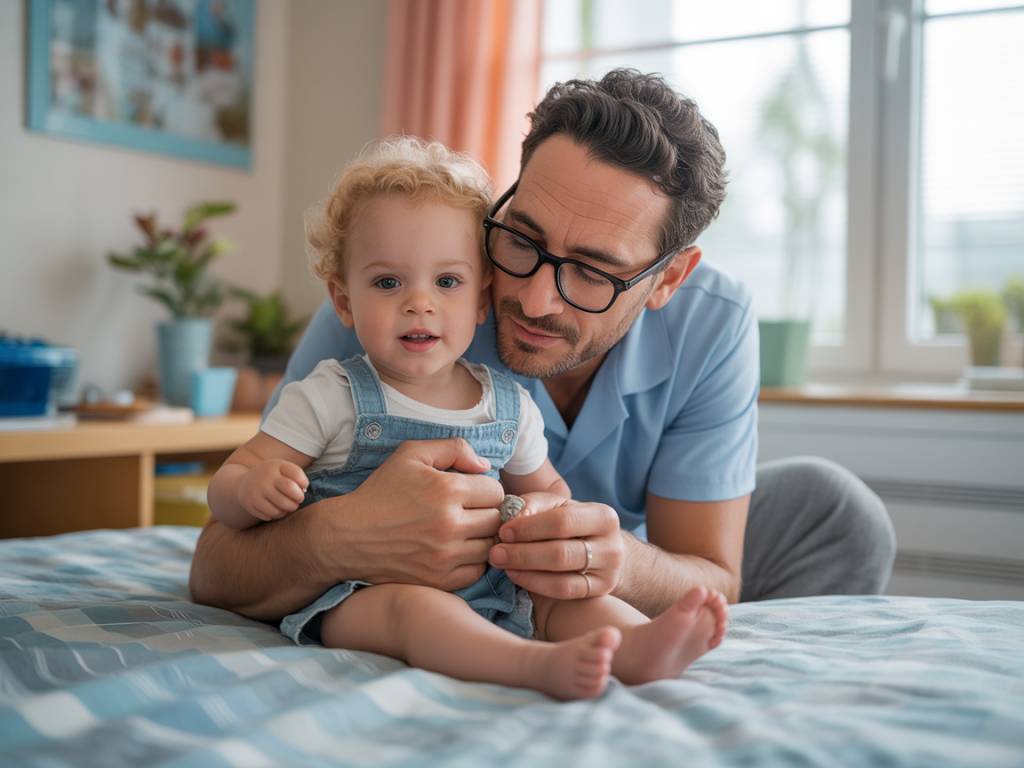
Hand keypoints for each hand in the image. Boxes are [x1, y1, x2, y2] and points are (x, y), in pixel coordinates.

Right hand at [237, 459, 308, 521]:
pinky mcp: (251, 504)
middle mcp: (265, 477)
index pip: (297, 475)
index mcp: (275, 466)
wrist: (245, 484)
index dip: (304, 483)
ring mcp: (257, 491)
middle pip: (291, 490)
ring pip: (281, 506)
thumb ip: (295, 476)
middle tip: (298, 500)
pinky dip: (278, 514)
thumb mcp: (281, 470)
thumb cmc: (271, 478)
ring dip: (289, 509)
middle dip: (299, 498)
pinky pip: (271, 515)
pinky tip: (278, 510)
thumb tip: (304, 491)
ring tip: (289, 506)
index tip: (303, 487)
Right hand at [329, 438, 504, 589]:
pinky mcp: (439, 579)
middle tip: (470, 511)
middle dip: (487, 512)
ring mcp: (445, 556)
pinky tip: (455, 549)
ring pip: (490, 546)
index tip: (471, 492)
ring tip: (463, 530)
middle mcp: (450, 525)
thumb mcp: (411, 454)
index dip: (485, 489)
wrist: (347, 536)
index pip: (496, 492)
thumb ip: (454, 449)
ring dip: (481, 537)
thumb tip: (485, 466)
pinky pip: (476, 571)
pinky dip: (472, 561)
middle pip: (497, 520)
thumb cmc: (380, 491)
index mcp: (447, 490)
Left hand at [488, 493, 624, 599]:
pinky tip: (516, 576)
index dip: (529, 527)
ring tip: (502, 564)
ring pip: (562, 576)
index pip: (562, 521)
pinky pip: (563, 592)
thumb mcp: (558, 506)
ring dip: (526, 570)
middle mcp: (612, 545)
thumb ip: (535, 504)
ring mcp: (609, 573)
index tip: (503, 530)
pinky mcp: (600, 592)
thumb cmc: (572, 524)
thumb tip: (513, 516)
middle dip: (523, 552)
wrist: (603, 551)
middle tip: (495, 552)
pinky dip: (535, 584)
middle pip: (561, 552)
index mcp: (603, 516)